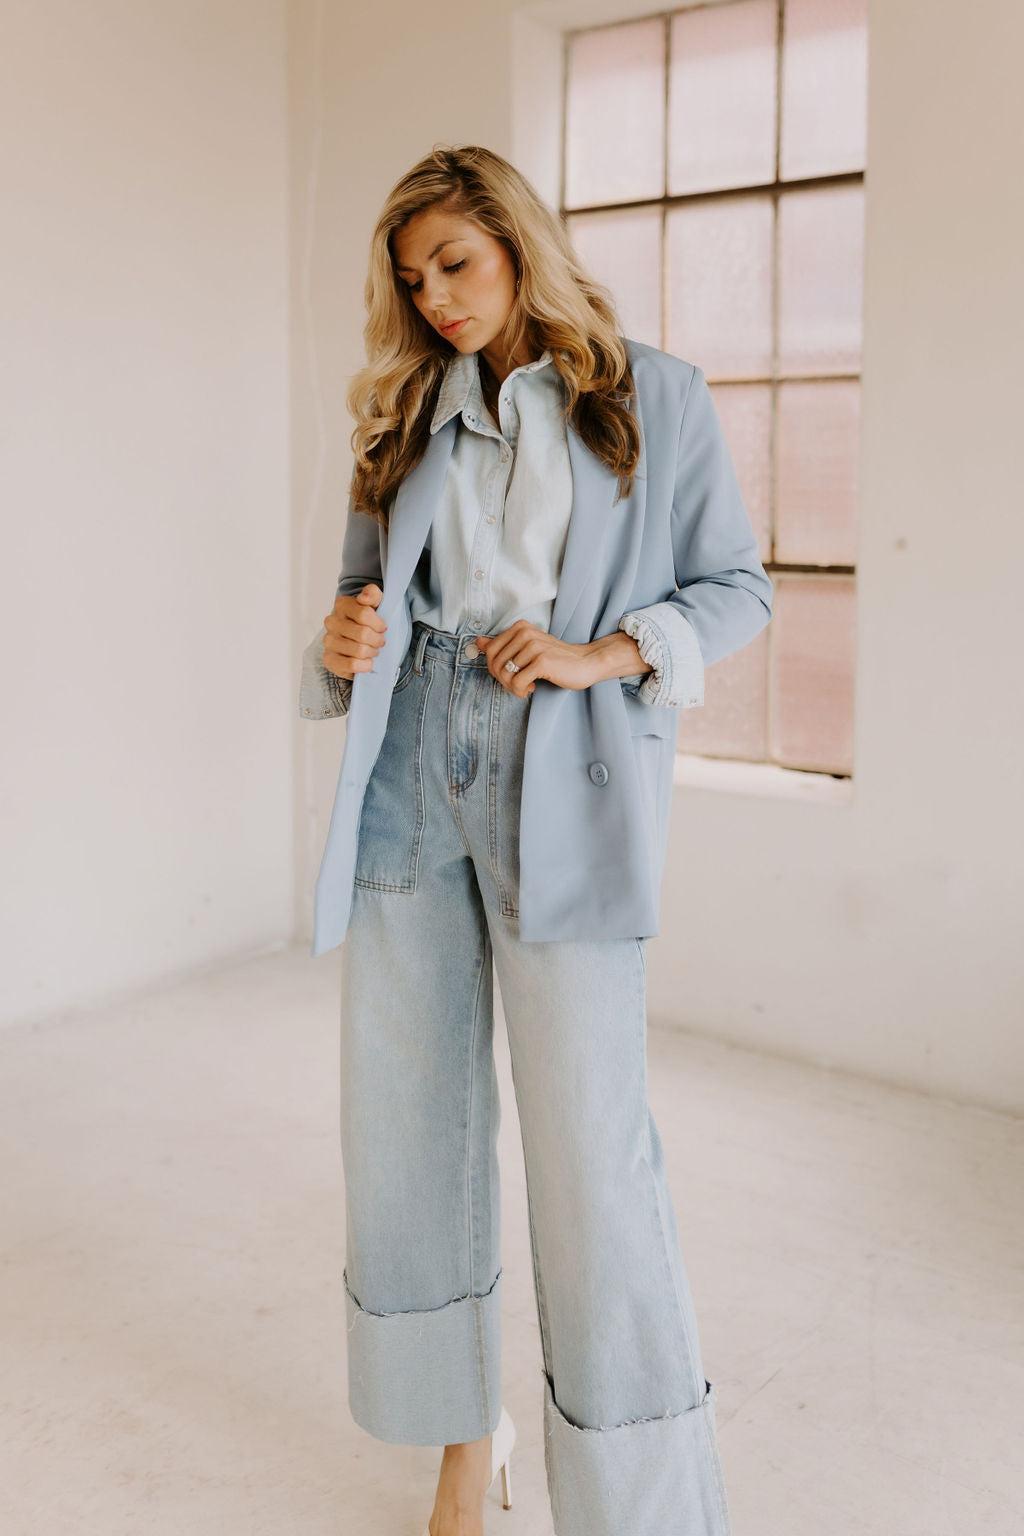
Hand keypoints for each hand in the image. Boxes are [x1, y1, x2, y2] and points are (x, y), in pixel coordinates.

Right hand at [322, 584, 386, 679]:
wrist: (359, 640)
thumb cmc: (369, 622)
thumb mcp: (376, 604)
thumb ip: (373, 595)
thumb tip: (365, 596)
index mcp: (342, 605)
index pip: (364, 614)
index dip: (379, 624)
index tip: (382, 628)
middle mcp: (331, 622)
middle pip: (363, 634)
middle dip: (377, 640)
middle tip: (379, 641)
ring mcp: (328, 641)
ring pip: (359, 650)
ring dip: (372, 652)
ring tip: (372, 650)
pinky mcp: (329, 659)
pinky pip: (351, 665)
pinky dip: (364, 665)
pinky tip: (367, 662)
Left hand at [475, 621, 600, 697]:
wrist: (585, 663)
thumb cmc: (556, 658)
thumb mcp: (528, 648)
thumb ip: (503, 644)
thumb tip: (478, 642)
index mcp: (519, 627)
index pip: (490, 651)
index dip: (495, 668)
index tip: (509, 674)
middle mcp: (525, 633)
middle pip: (495, 663)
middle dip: (503, 680)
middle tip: (517, 684)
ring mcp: (533, 646)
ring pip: (505, 675)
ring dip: (513, 687)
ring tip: (525, 686)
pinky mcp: (541, 661)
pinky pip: (517, 682)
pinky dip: (521, 690)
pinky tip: (533, 687)